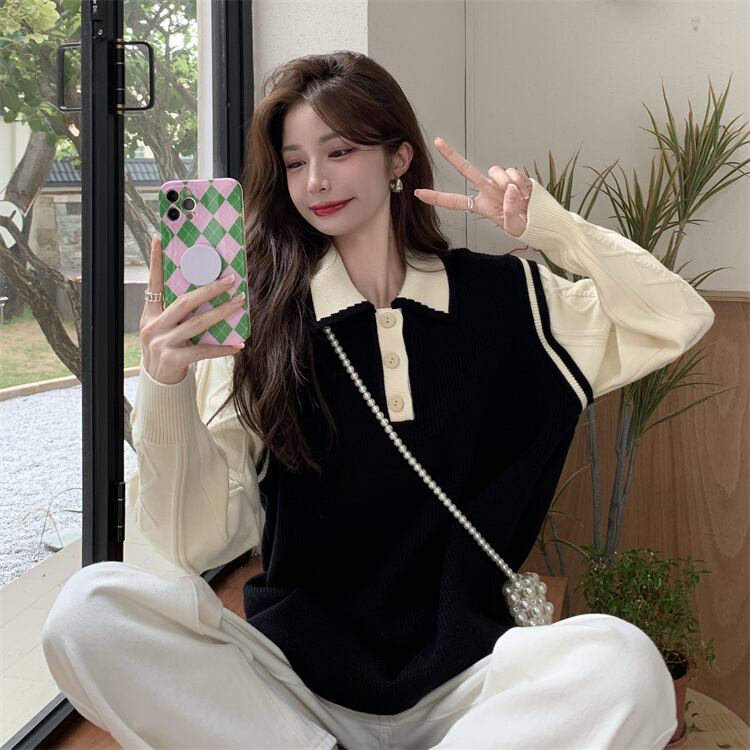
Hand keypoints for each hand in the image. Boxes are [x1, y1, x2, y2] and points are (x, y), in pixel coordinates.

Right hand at [139, 237, 245, 384]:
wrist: (158, 383)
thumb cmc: (166, 350)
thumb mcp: (164, 329)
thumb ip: (177, 313)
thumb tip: (205, 294)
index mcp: (150, 315)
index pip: (153, 283)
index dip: (155, 261)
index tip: (158, 239)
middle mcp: (154, 327)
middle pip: (184, 302)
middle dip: (209, 289)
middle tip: (230, 280)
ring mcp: (163, 343)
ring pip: (197, 324)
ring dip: (221, 312)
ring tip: (238, 303)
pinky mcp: (174, 359)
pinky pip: (203, 351)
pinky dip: (222, 348)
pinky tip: (237, 344)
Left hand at [413, 137, 532, 237]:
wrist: (542, 220)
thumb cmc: (524, 225)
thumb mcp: (513, 226)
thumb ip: (509, 209)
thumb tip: (509, 188)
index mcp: (480, 206)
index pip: (455, 201)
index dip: (437, 198)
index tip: (419, 193)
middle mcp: (486, 190)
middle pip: (466, 170)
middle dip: (451, 155)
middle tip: (437, 141)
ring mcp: (500, 182)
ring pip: (494, 170)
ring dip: (504, 181)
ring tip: (517, 195)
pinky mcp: (515, 175)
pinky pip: (514, 173)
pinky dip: (520, 182)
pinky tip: (525, 192)